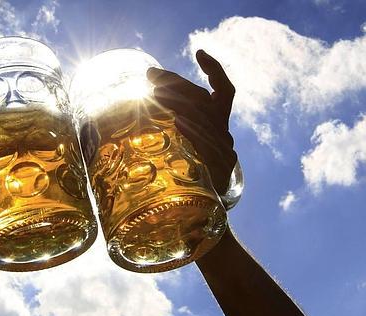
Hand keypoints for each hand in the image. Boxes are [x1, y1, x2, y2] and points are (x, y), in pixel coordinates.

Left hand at [147, 50, 236, 194]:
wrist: (200, 215)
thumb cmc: (186, 176)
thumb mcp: (180, 146)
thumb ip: (171, 124)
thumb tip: (141, 102)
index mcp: (217, 125)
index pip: (223, 92)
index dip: (215, 70)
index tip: (200, 52)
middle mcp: (224, 133)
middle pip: (205, 101)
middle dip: (177, 85)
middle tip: (150, 77)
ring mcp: (224, 150)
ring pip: (205, 119)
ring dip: (179, 103)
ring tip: (156, 93)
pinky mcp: (220, 169)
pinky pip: (208, 146)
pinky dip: (193, 132)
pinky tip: (178, 123)